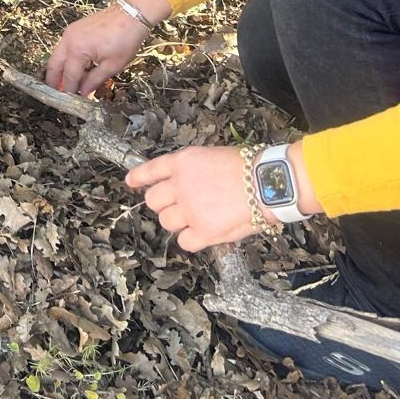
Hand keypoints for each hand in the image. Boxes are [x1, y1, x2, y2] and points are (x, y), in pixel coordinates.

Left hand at [126, 145, 263, 251]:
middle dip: (163, 204)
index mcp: (183, 163)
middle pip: (153, 201)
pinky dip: (192, 240)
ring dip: (178, 222)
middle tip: (179, 205)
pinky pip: (184, 242)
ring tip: (198, 218)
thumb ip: (192, 171)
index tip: (130, 182)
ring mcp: (190, 210)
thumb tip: (181, 183)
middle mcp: (180, 186)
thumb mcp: (212, 156)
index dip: (139, 177)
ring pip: (166, 222)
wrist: (268, 183)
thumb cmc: (249, 167)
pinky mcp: (203, 231)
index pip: (151, 170)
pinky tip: (204, 232)